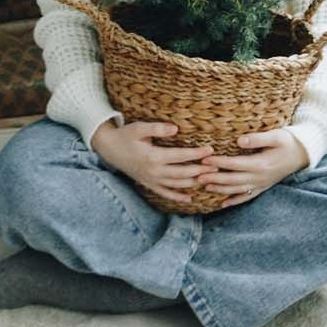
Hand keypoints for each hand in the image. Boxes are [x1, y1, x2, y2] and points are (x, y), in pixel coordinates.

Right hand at [90, 119, 215, 207]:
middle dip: (200, 170)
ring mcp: (152, 180)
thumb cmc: (126, 135)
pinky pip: (166, 193)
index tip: (211, 150)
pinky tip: (190, 197)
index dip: (196, 153)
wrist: (110, 149)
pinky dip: (178, 196)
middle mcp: (154, 171)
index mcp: (154, 156)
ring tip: (209, 179)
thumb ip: (158, 128)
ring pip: (177, 185)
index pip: (181, 156)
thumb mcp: (139, 128)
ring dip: (193, 182)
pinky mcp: (149, 184)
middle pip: (182, 173)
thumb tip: (176, 128)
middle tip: (216, 167)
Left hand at [196, 127, 309, 202]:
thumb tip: (239, 141)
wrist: (302, 154)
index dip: (219, 162)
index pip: (235, 164)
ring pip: (237, 189)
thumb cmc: (288, 141)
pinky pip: (246, 196)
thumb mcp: (276, 136)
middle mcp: (259, 177)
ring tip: (205, 186)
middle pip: (232, 179)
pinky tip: (223, 203)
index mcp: (261, 164)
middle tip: (197, 176)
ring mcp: (261, 184)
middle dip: (214, 177)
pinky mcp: (262, 187)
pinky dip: (234, 200)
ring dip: (220, 188)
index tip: (204, 160)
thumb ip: (257, 138)